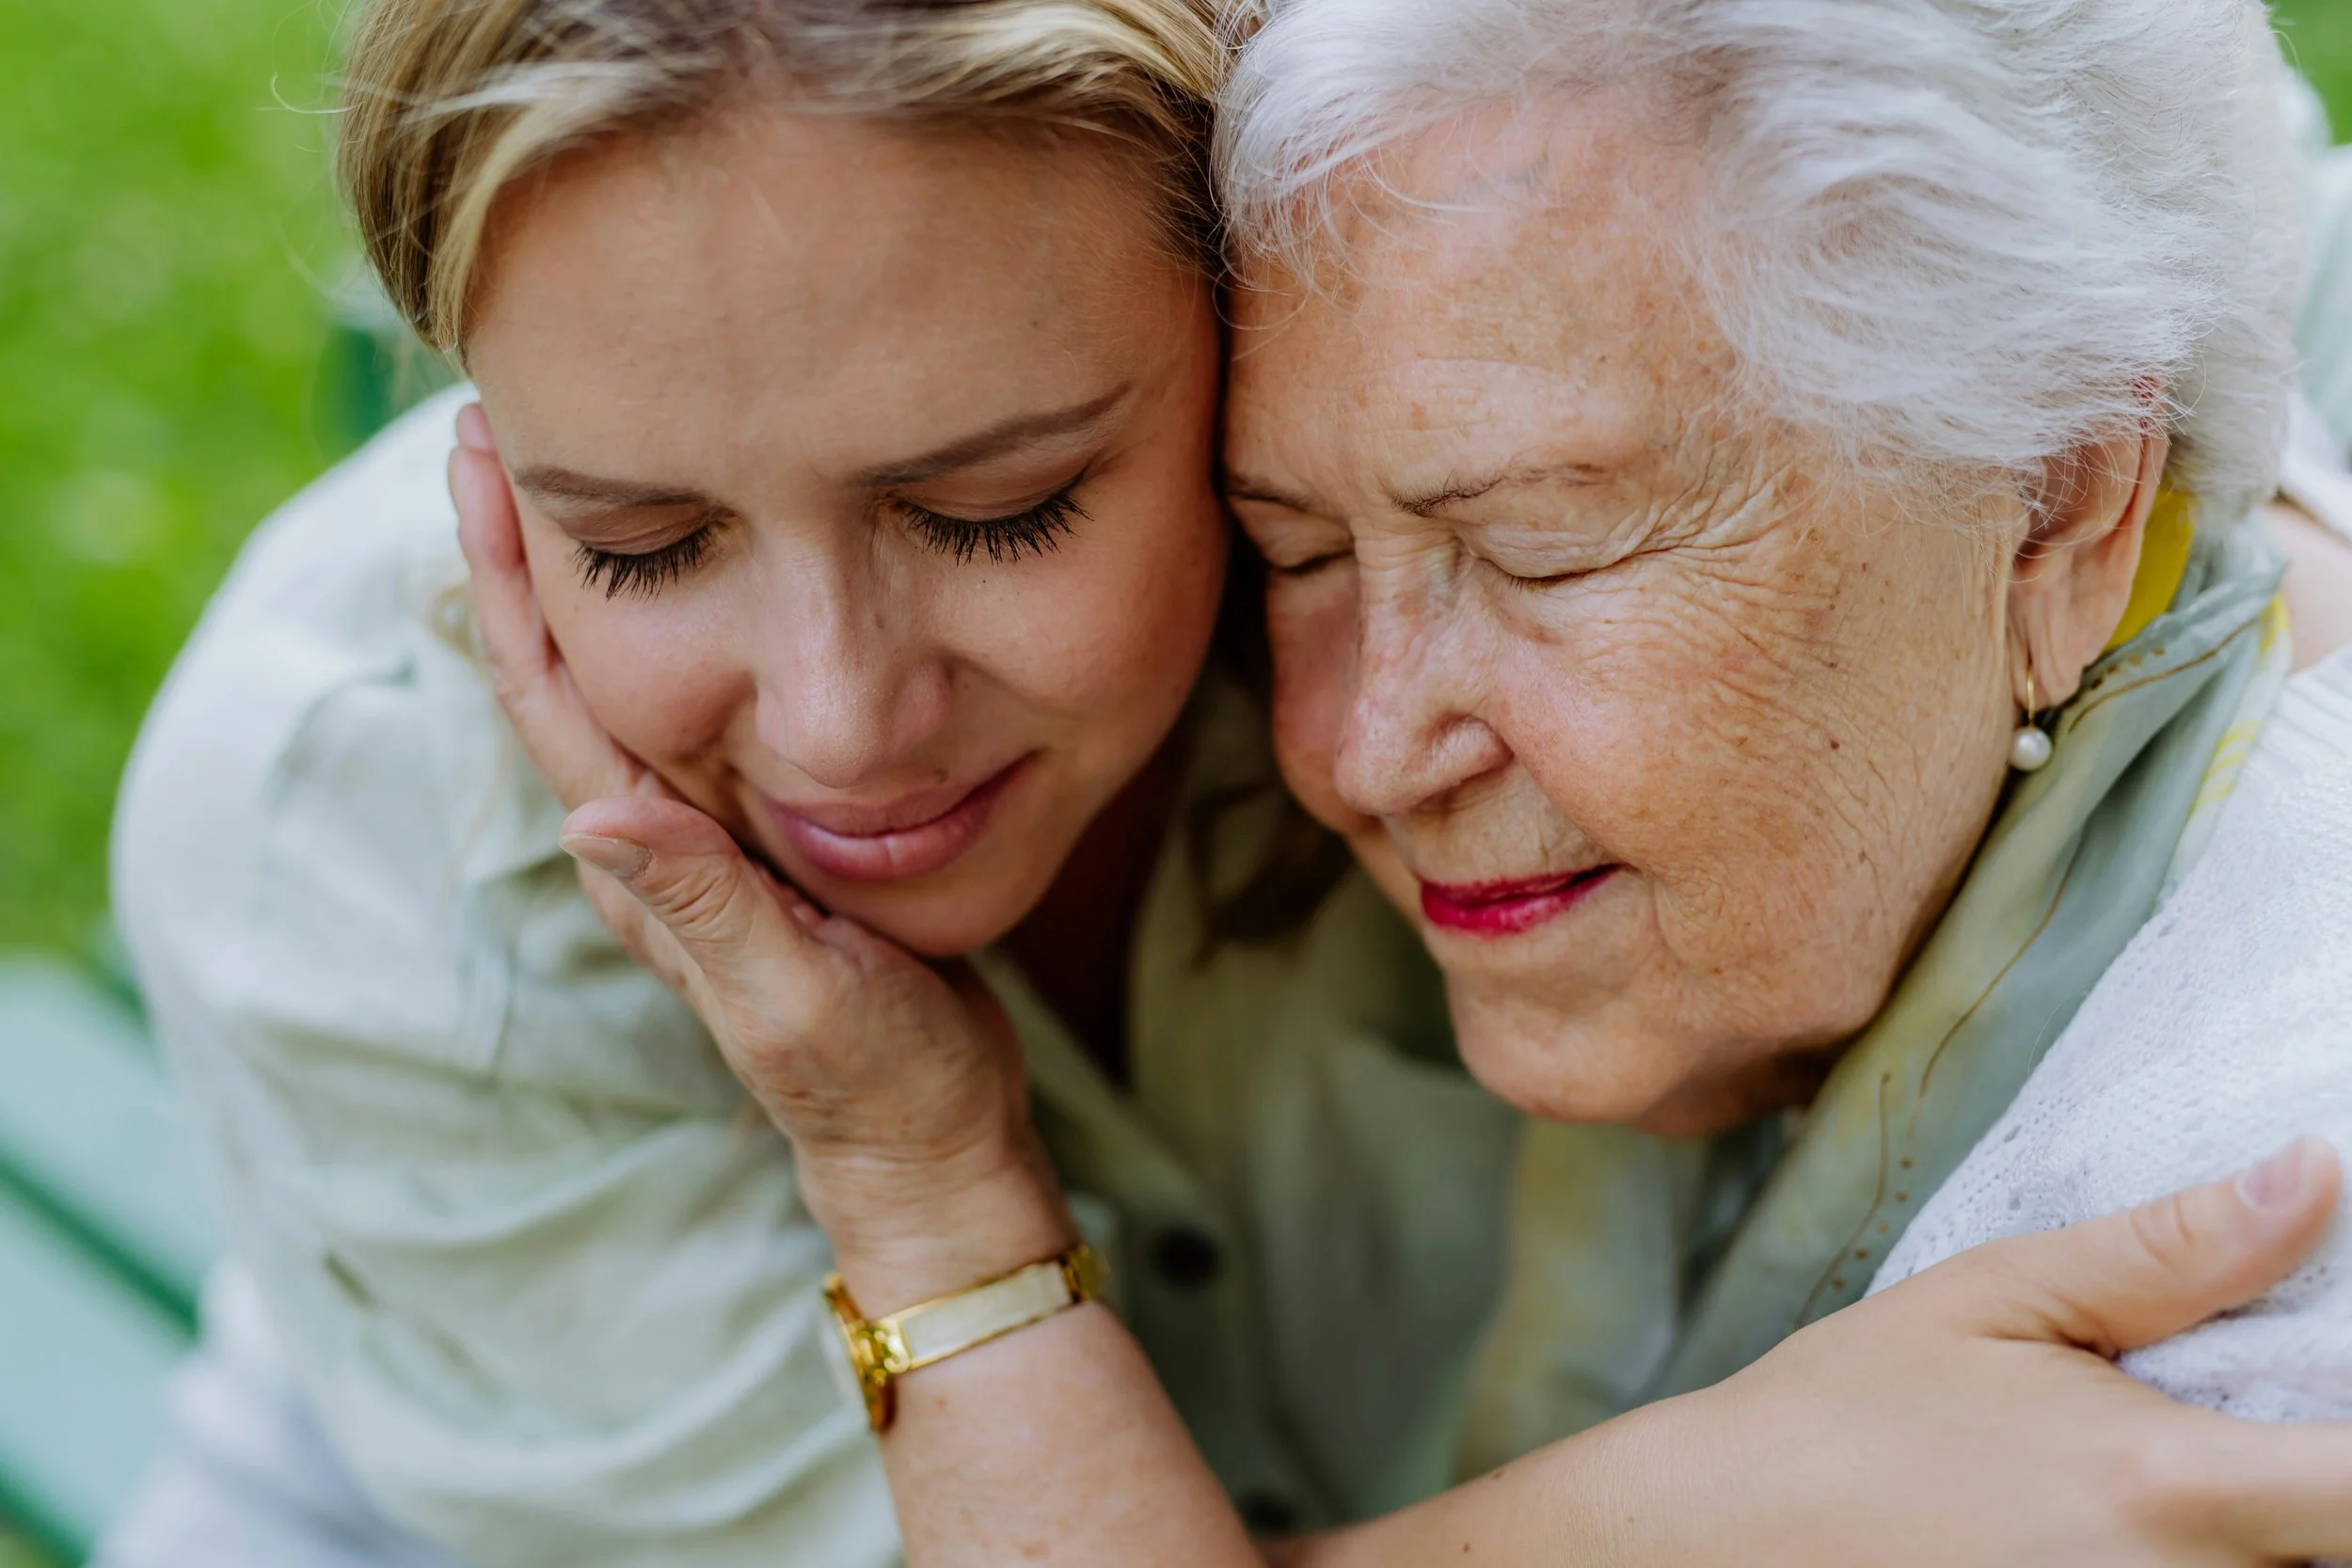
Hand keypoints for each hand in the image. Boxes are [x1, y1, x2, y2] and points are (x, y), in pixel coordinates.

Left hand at [448, 405, 1069, 1303]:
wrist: (931, 1144)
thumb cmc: (877, 1083)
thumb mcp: (801, 996)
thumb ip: (706, 908)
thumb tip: (593, 814)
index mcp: (649, 870)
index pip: (550, 707)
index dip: (507, 586)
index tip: (479, 468)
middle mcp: (656, 844)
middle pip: (566, 672)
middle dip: (527, 550)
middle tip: (503, 420)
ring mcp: (707, 842)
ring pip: (628, 682)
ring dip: (593, 578)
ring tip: (581, 466)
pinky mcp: (765, 839)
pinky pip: (699, 710)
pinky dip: (679, 631)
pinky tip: (703, 579)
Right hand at [1607, 1138, 2351, 1566]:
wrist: (1724, 1540)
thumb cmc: (1847, 1413)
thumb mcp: (1993, 1297)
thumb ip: (2165, 1253)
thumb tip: (2314, 1177)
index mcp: (2166, 1487)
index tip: (2331, 1386)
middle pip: (2335, 1547)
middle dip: (2318, 1484)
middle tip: (2251, 1406)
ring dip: (2268, 1525)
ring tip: (2171, 1460)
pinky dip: (2211, 1555)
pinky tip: (2127, 1514)